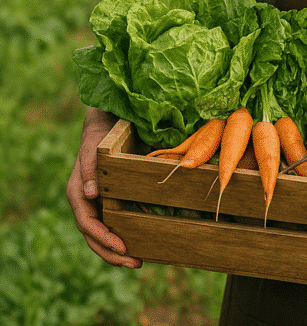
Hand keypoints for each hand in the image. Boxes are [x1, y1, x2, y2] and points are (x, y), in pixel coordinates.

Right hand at [66, 108, 142, 268]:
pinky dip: (127, 233)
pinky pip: (117, 221)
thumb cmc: (99, 137)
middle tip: (135, 263)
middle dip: (112, 253)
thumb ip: (90, 169)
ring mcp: (98, 203)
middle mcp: (86, 202)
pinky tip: (145, 241)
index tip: (121, 247)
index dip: (103, 239)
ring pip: (105, 233)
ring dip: (119, 249)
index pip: (87, 224)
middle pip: (95, 236)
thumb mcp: (94, 149)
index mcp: (78, 193)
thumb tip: (88, 194)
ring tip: (138, 261)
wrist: (106, 126)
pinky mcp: (111, 200)